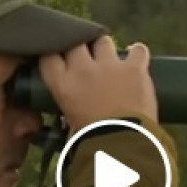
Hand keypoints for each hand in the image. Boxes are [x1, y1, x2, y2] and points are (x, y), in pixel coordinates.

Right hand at [39, 35, 157, 132]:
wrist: (123, 146)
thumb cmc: (92, 142)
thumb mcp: (69, 126)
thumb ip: (69, 113)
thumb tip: (70, 116)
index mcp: (62, 84)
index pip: (48, 56)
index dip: (53, 53)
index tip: (58, 57)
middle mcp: (82, 69)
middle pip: (75, 42)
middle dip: (79, 47)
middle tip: (85, 59)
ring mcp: (109, 66)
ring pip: (102, 41)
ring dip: (105, 48)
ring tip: (109, 58)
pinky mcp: (134, 68)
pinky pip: (137, 50)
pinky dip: (137, 52)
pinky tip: (136, 57)